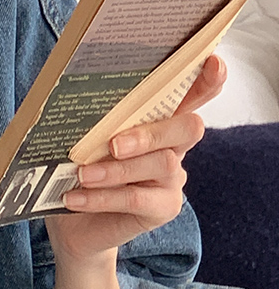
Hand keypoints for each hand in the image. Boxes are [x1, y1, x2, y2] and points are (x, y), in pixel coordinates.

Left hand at [47, 50, 225, 266]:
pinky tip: (75, 198)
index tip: (214, 63)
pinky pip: (137, 198)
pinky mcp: (164, 208)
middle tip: (114, 144)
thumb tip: (79, 90)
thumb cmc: (83, 171)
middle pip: (188, 128)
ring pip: (160, 164)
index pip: (195, 93)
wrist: (76, 226)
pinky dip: (103, 197)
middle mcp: (175, 145)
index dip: (209, 79)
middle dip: (152, 132)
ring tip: (82, 174)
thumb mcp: (89, 139)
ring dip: (116, 170)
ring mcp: (173, 178)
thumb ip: (99, 118)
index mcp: (162, 118)